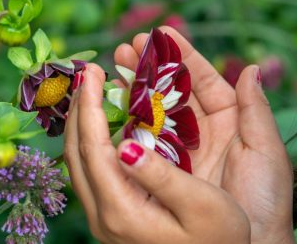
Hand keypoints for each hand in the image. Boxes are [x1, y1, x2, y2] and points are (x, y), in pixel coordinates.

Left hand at [64, 63, 249, 242]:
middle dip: (80, 107)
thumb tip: (125, 145)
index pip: (92, 148)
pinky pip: (92, 173)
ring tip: (93, 91)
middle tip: (89, 71)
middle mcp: (105, 218)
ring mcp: (106, 222)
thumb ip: (161, 175)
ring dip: (83, 124)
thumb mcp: (201, 206)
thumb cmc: (220, 241)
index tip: (92, 70)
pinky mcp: (114, 221)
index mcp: (122, 211)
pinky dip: (94, 142)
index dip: (89, 105)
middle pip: (76, 153)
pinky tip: (108, 126)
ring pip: (80, 164)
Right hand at [113, 26, 294, 243]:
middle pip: (173, 92)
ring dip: (136, 88)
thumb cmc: (267, 201)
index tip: (162, 33)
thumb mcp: (267, 152)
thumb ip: (256, 110)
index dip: (183, 56)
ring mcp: (182, 152)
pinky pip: (144, 143)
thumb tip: (251, 69)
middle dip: (151, 66)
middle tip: (127, 46)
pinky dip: (129, 123)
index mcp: (231, 122)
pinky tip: (113, 103)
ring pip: (155, 113)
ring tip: (115, 64)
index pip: (204, 81)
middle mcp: (204, 133)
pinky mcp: (164, 173)